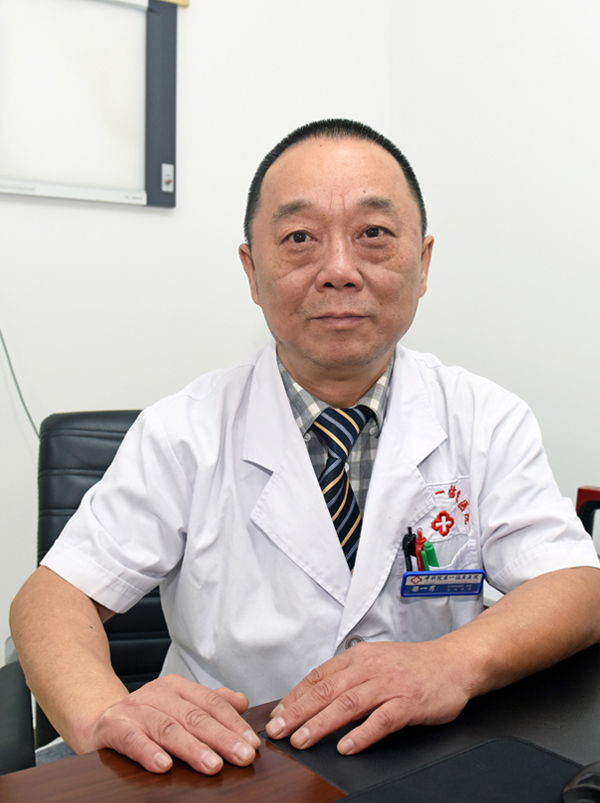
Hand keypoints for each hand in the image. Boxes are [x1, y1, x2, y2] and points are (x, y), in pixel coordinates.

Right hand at [85, 674, 260, 773]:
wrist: (98, 719)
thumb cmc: (147, 717)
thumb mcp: (179, 705)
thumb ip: (210, 703)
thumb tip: (242, 702)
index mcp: (177, 687)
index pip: (211, 703)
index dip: (233, 724)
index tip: (252, 744)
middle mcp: (157, 694)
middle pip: (195, 717)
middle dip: (222, 738)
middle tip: (242, 757)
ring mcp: (135, 710)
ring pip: (168, 728)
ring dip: (193, 749)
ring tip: (213, 765)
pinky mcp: (113, 727)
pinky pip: (133, 740)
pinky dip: (149, 753)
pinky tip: (164, 766)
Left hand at [265, 640, 471, 754]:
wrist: (454, 663)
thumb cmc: (412, 666)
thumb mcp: (375, 661)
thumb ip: (348, 677)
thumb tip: (314, 698)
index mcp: (358, 657)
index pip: (318, 677)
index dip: (295, 696)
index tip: (277, 715)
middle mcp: (370, 668)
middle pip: (327, 690)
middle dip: (298, 712)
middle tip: (278, 731)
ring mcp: (389, 685)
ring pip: (349, 703)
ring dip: (322, 723)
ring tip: (302, 740)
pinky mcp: (409, 702)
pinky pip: (382, 720)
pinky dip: (363, 734)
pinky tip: (347, 747)